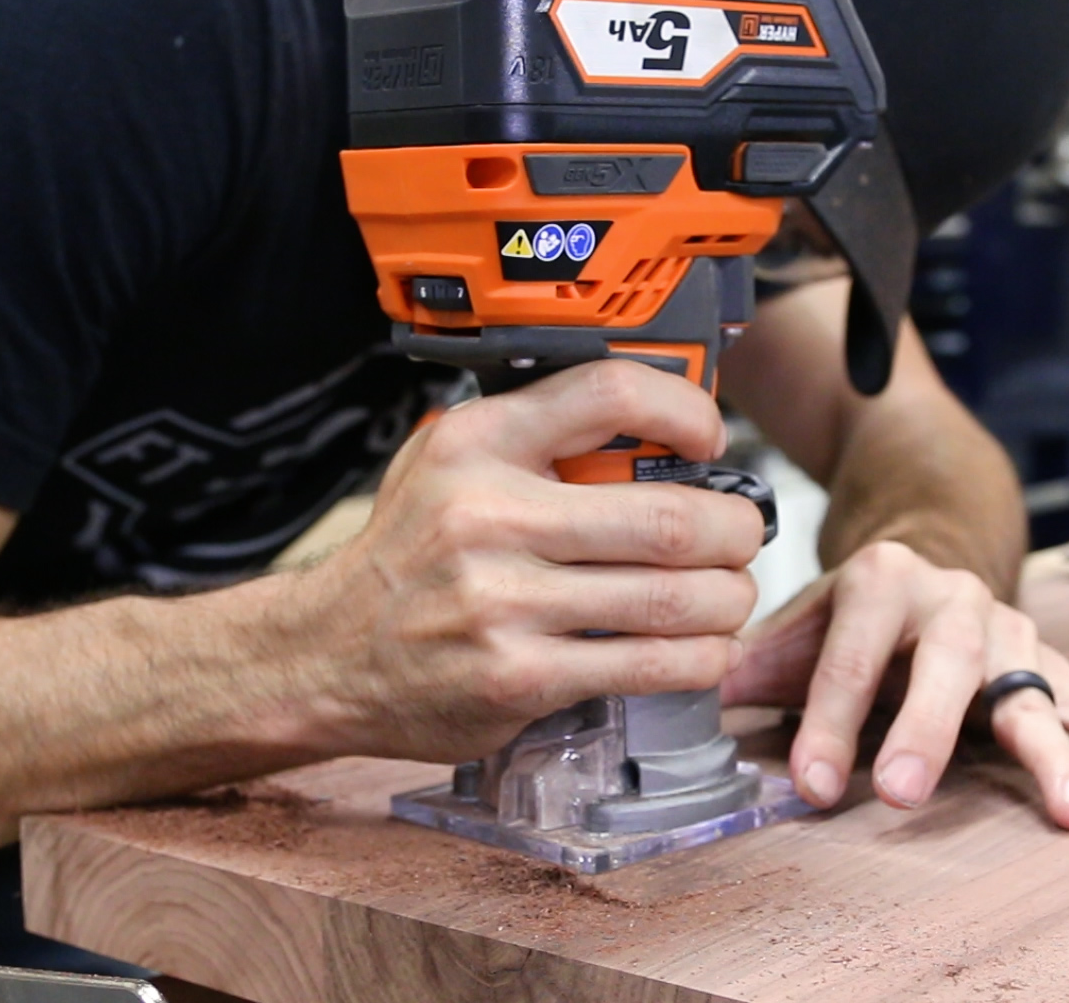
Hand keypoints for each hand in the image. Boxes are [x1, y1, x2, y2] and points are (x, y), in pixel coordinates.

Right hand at [291, 360, 765, 762]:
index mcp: (480, 443)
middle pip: (671, 517)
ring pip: (674, 598)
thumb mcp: (450, 462)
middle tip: (744, 539)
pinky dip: (698, 659)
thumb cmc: (409, 554)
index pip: (611, 392)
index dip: (688, 411)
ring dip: (728, 601)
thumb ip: (540, 437)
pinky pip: (647, 664)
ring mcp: (502, 602)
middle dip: (736, 532)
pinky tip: (700, 650)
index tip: (710, 441)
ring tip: (728, 597)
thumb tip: (660, 428)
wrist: (324, 654)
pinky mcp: (519, 677)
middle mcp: (489, 515)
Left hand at [722, 541, 1068, 828]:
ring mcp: (1010, 631)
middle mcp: (952, 599)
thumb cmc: (851, 610)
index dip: (825, 721)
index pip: (846, 655)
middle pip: (945, 667)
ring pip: (1033, 691)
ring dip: (1054, 755)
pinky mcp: (1050, 662)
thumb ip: (747, 664)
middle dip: (927, 732)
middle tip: (908, 793)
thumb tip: (677, 698)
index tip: (811, 786)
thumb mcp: (794, 622)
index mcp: (879, 578)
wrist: (927, 543)